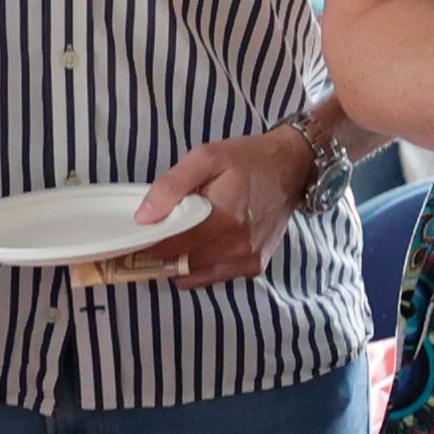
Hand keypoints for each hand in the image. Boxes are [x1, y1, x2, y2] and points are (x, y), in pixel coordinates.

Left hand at [108, 122, 317, 286]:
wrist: (291, 167)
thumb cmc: (248, 159)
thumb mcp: (206, 157)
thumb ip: (172, 186)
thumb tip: (144, 217)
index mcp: (224, 218)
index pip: (172, 247)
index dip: (150, 243)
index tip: (141, 234)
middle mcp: (237, 247)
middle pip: (181, 265)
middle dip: (164, 253)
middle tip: (161, 232)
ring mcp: (247, 260)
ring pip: (196, 276)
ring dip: (182, 262)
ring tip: (182, 237)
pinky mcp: (254, 266)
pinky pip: (215, 275)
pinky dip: (202, 265)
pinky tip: (204, 243)